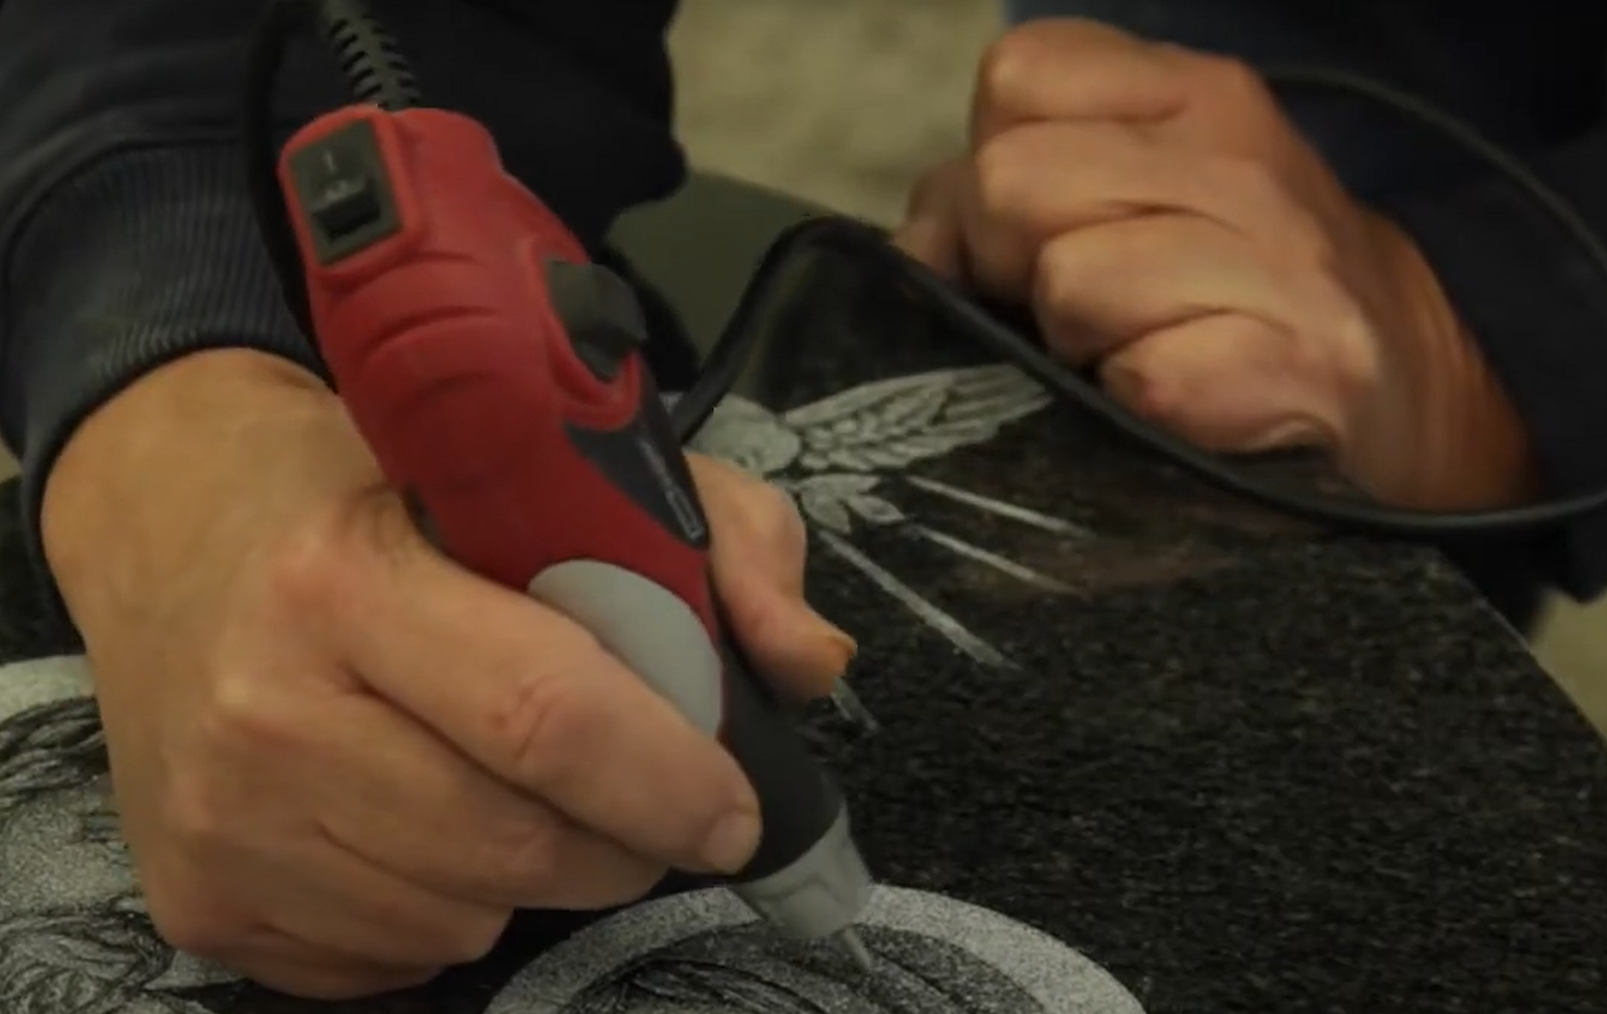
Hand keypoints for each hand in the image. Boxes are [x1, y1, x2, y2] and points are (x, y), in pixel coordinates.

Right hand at [41, 350, 852, 999]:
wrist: (170, 519)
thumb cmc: (379, 486)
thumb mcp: (556, 465)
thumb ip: (718, 538)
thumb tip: (812, 662)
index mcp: (349, 577)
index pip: (546, 717)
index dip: (668, 781)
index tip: (734, 811)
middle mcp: (265, 709)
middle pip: (513, 846)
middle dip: (625, 848)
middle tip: (649, 809)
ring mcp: (219, 822)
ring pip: (459, 919)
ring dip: (534, 879)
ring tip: (521, 793)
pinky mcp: (197, 900)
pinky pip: (386, 962)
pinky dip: (446, 913)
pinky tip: (434, 828)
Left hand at [897, 19, 1535, 508]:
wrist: (1405, 377)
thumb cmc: (1228, 287)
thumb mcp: (1131, 191)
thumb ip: (1007, 192)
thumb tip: (916, 249)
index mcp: (1186, 90)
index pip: (1016, 77)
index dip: (990, 170)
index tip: (1034, 236)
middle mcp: (1235, 153)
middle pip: (1010, 184)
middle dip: (1011, 267)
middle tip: (1074, 312)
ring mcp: (1277, 259)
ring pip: (1069, 280)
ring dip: (1075, 345)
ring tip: (1132, 353)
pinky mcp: (1298, 365)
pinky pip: (1144, 377)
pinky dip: (1139, 406)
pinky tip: (1180, 402)